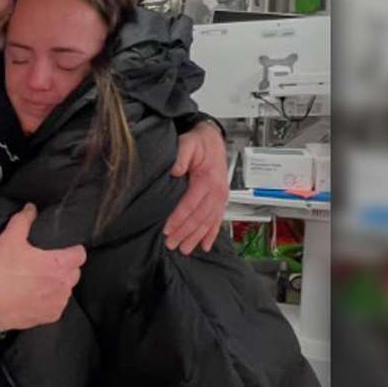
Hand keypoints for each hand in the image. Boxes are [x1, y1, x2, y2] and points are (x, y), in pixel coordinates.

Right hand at [0, 203, 86, 331]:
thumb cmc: (3, 271)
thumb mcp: (10, 239)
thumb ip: (23, 220)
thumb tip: (31, 208)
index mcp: (59, 264)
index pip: (81, 254)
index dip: (73, 249)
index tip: (63, 248)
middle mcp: (64, 284)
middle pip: (75, 271)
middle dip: (65, 266)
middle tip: (48, 262)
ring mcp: (59, 302)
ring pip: (67, 289)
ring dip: (59, 283)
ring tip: (41, 279)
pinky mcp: (51, 317)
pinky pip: (58, 304)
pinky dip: (51, 299)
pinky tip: (36, 295)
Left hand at [164, 121, 227, 254]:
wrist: (213, 139)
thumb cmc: (199, 142)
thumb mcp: (187, 143)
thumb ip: (180, 156)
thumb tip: (174, 171)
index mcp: (208, 179)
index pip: (190, 204)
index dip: (178, 219)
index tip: (167, 229)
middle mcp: (217, 191)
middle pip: (199, 217)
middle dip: (185, 233)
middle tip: (171, 244)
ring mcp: (220, 197)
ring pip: (208, 222)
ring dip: (196, 237)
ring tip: (184, 249)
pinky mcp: (220, 199)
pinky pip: (217, 220)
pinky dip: (211, 234)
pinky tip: (205, 245)